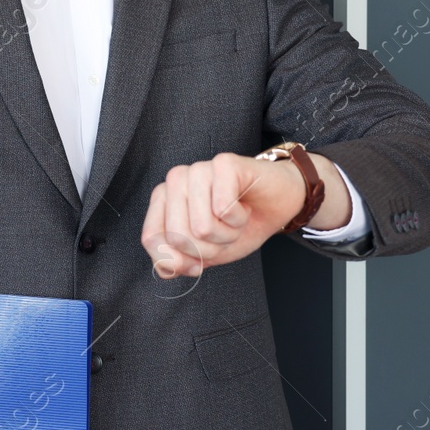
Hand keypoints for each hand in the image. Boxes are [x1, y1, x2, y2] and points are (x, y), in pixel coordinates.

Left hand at [140, 152, 310, 277]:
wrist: (278, 205)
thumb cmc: (239, 225)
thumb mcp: (204, 254)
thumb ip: (177, 261)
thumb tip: (166, 266)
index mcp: (162, 200)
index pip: (151, 240)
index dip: (180, 260)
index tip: (200, 257)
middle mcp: (175, 180)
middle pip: (178, 237)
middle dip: (209, 248)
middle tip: (224, 231)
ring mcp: (198, 169)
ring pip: (201, 227)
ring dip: (227, 233)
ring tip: (234, 218)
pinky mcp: (223, 163)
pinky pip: (223, 209)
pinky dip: (239, 218)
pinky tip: (243, 205)